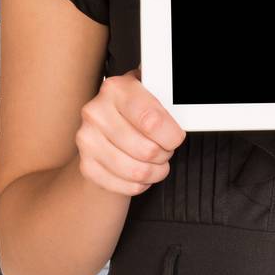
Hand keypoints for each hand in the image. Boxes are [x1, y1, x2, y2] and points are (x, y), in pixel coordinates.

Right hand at [73, 67, 186, 196]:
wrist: (108, 122)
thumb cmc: (138, 108)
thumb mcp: (153, 94)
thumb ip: (169, 100)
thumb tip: (189, 110)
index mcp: (117, 89)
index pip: (152, 121)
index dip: (171, 136)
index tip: (176, 138)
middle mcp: (96, 112)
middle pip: (146, 150)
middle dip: (165, 154)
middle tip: (165, 148)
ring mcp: (87, 140)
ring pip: (136, 171)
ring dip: (155, 171)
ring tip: (157, 162)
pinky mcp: (85, 164)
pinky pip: (122, 185)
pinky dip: (139, 184)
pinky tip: (142, 173)